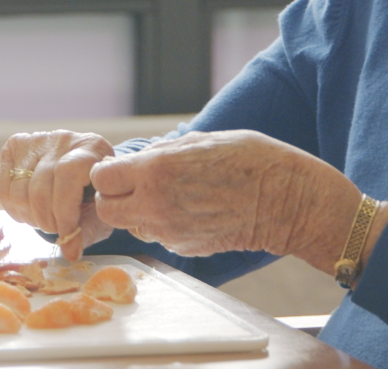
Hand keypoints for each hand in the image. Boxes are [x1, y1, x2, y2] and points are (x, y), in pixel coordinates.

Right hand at [0, 130, 113, 258]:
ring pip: (18, 190)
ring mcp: (36, 140)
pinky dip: (14, 209)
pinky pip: (3, 188)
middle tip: (54, 229)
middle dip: (46, 219)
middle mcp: (62, 139)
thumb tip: (70, 252)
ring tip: (43, 220)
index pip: (67, 174)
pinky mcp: (15, 146)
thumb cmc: (95, 195)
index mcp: (91, 147)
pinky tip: (29, 211)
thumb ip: (86, 231)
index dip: (64, 210)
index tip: (66, 235)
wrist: (84, 172)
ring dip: (29, 216)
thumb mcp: (99, 213)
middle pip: (40, 187)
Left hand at [88, 130, 359, 260]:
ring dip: (139, 213)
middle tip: (135, 187)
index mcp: (156, 170)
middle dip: (114, 198)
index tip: (121, 170)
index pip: (101, 179)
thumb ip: (160, 152)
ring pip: (131, 226)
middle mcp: (156, 205)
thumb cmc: (249, 159)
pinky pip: (159, 236)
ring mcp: (170, 232)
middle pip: (107, 210)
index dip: (109, 173)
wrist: (286, 200)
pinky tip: (190, 210)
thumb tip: (137, 159)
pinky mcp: (185, 248)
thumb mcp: (199, 140)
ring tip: (169, 196)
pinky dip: (164, 225)